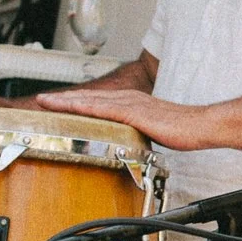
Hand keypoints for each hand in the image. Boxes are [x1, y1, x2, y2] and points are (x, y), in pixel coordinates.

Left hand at [32, 86, 217, 147]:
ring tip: (46, 102)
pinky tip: (70, 108)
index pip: (97, 102)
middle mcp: (128, 98)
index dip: (74, 102)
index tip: (55, 104)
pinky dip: (83, 107)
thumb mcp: (154, 130)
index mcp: (131, 102)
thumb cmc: (183, 129)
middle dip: (63, 98)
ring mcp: (130, 103)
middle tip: (40, 100)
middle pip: (88, 97)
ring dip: (67, 100)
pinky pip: (103, 109)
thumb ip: (136, 132)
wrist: (201, 125)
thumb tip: (126, 143)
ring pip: (91, 100)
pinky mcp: (134, 112)